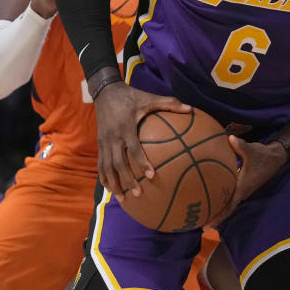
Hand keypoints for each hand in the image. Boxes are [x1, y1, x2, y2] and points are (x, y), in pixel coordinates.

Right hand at [94, 82, 189, 200]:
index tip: (152, 176)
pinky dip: (104, 177)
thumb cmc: (130, 96)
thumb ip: (169, 103)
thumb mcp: (149, 97)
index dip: (142, 163)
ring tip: (122, 199)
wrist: (105, 91)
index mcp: (126, 127)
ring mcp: (104, 141)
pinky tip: (110, 189)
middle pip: (119, 163)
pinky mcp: (99, 143)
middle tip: (139, 193)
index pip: (134, 149)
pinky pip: (100, 163)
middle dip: (127, 180)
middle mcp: (113, 137)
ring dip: (114, 184)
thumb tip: (190, 109)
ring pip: (107, 167)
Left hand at [207, 136, 286, 226]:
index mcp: (242, 187)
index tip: (206, 227)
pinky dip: (221, 200)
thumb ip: (240, 146)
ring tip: (202, 214)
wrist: (276, 157)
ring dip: (217, 210)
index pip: (228, 206)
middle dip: (213, 217)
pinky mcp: (243, 186)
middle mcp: (242, 192)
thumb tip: (229, 138)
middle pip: (226, 209)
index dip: (218, 217)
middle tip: (197, 224)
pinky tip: (211, 197)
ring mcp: (243, 190)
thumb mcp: (252, 150)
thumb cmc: (263, 155)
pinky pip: (230, 197)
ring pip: (228, 204)